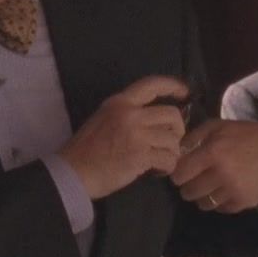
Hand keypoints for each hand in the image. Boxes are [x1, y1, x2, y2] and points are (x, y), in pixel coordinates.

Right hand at [59, 75, 187, 198]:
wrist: (73, 172)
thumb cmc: (85, 149)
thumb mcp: (103, 118)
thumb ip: (127, 114)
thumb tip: (154, 120)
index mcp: (120, 102)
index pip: (152, 84)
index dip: (172, 86)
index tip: (184, 92)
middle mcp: (130, 114)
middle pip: (172, 114)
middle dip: (178, 130)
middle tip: (170, 142)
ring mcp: (136, 135)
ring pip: (173, 139)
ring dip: (172, 152)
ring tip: (161, 160)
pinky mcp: (141, 155)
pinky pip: (168, 159)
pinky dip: (168, 166)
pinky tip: (158, 170)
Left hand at [169, 120, 257, 212]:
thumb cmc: (247, 135)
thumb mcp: (219, 126)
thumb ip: (194, 137)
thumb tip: (175, 153)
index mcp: (213, 152)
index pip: (180, 174)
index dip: (177, 173)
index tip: (182, 171)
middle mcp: (221, 174)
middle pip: (188, 192)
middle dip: (188, 186)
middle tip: (195, 179)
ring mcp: (233, 190)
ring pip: (202, 204)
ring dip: (202, 196)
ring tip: (209, 185)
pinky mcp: (243, 202)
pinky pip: (219, 209)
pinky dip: (218, 202)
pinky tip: (224, 190)